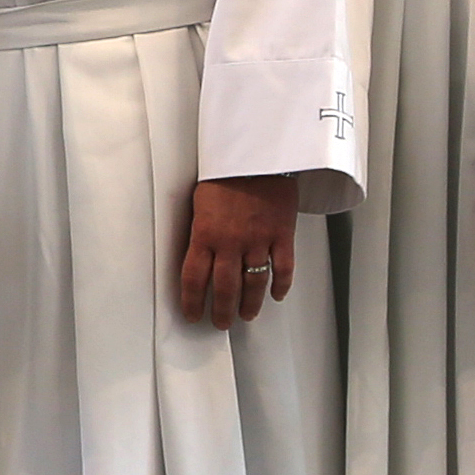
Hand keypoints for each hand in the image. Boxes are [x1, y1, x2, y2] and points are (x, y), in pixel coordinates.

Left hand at [174, 174, 301, 328]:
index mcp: (205, 234)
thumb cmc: (225, 172)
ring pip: (254, 284)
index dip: (191, 302)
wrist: (257, 151)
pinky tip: (277, 295)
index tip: (192, 315)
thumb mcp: (200, 201)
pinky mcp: (282, 234)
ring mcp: (258, 240)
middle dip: (221, 311)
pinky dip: (281, 285)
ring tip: (246, 315)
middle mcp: (230, 242)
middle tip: (221, 323)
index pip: (193, 279)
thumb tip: (197, 255)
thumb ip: (200, 230)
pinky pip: (283, 268)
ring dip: (250, 304)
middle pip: (224, 289)